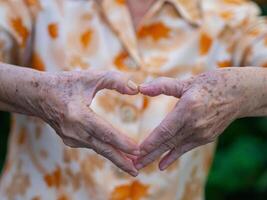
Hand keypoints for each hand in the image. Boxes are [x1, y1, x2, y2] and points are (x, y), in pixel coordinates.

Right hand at [37, 70, 139, 175]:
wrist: (38, 95)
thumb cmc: (64, 84)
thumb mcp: (89, 77)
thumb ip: (114, 80)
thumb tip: (135, 89)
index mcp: (77, 115)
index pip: (104, 132)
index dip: (121, 142)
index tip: (137, 150)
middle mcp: (73, 131)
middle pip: (102, 148)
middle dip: (120, 160)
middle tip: (136, 171)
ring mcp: (70, 138)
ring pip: (97, 148)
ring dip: (115, 157)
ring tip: (132, 165)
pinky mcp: (70, 140)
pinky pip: (91, 145)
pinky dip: (105, 150)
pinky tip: (116, 154)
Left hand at [135, 68, 264, 170]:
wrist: (239, 94)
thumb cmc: (211, 84)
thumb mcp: (187, 82)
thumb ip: (163, 86)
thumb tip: (141, 88)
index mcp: (188, 108)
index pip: (165, 130)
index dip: (151, 142)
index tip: (137, 151)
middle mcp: (195, 124)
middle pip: (167, 142)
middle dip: (149, 154)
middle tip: (133, 165)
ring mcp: (202, 133)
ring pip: (174, 147)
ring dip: (157, 157)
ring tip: (142, 166)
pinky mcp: (206, 137)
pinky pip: (186, 148)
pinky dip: (173, 156)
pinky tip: (162, 165)